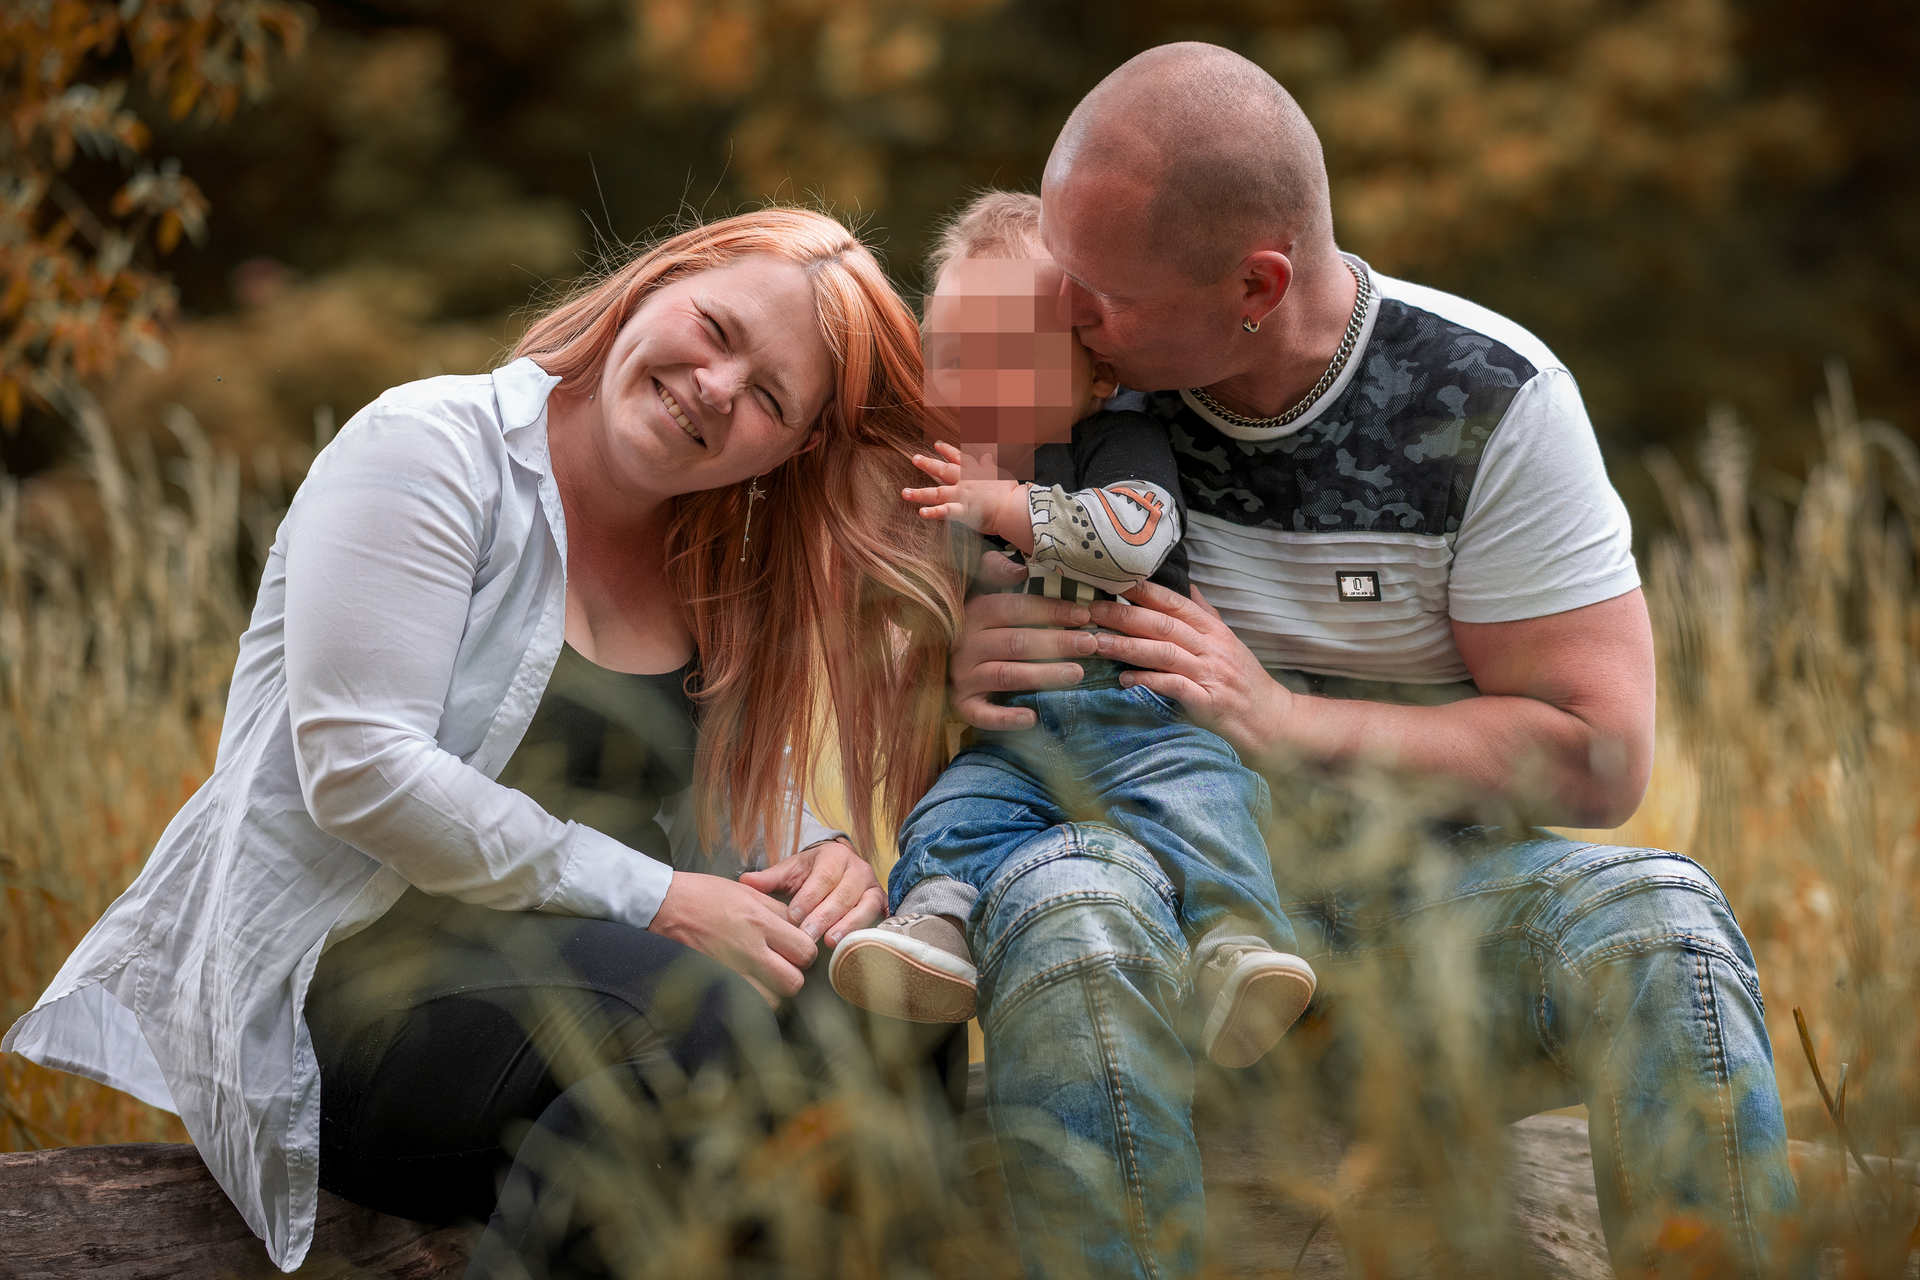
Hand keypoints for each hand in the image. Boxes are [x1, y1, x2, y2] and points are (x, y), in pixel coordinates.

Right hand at [648, 871, 817, 1005]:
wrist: (664, 906)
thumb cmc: (703, 895)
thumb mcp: (746, 893)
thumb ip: (776, 912)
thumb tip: (798, 927)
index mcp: (759, 922)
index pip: (805, 950)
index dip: (805, 952)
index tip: (797, 949)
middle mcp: (748, 949)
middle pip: (793, 981)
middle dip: (794, 975)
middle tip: (784, 965)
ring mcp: (731, 970)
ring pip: (773, 1000)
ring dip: (773, 991)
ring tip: (765, 977)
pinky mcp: (715, 983)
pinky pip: (746, 1003)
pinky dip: (752, 1000)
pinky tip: (748, 985)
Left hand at [738, 838, 884, 948]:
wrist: (838, 867)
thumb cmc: (811, 873)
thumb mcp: (791, 871)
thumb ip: (770, 878)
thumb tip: (745, 881)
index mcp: (834, 856)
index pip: (823, 877)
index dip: (809, 898)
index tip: (794, 916)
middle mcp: (857, 868)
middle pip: (843, 894)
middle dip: (824, 917)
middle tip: (807, 937)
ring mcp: (872, 885)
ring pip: (863, 906)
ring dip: (847, 926)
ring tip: (831, 942)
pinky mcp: (880, 902)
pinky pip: (877, 916)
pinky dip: (867, 930)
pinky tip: (855, 945)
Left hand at [902, 441, 1021, 538]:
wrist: (1013, 506)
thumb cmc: (1009, 491)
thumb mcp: (999, 473)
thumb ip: (989, 464)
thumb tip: (987, 455)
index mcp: (974, 472)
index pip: (958, 457)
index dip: (946, 450)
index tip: (936, 444)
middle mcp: (965, 481)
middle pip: (943, 470)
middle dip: (927, 464)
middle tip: (914, 458)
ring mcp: (962, 496)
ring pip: (937, 493)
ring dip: (919, 493)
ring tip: (904, 493)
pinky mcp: (963, 511)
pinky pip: (945, 512)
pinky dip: (933, 513)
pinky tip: (921, 512)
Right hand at [950, 549, 1097, 729]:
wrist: (935, 657)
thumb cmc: (972, 623)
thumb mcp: (977, 589)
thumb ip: (993, 570)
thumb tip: (1019, 569)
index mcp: (973, 612)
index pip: (1015, 608)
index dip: (1051, 611)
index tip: (1083, 616)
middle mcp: (965, 644)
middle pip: (1016, 642)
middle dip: (1057, 642)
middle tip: (1090, 644)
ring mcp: (961, 676)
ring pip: (1006, 674)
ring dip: (1042, 675)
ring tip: (1077, 674)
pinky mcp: (960, 704)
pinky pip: (981, 714)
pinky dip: (1005, 718)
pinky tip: (1031, 717)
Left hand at [1087, 581, 1291, 760]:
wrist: (1275, 722)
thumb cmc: (1246, 683)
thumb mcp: (1229, 643)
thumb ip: (1206, 616)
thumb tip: (1188, 587)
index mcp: (1215, 632)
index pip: (1176, 604)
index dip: (1145, 592)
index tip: (1113, 583)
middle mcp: (1212, 649)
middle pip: (1163, 625)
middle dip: (1124, 616)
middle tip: (1091, 611)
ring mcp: (1211, 676)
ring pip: (1164, 653)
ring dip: (1127, 646)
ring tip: (1096, 643)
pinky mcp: (1209, 704)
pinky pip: (1174, 687)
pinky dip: (1148, 682)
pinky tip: (1124, 680)